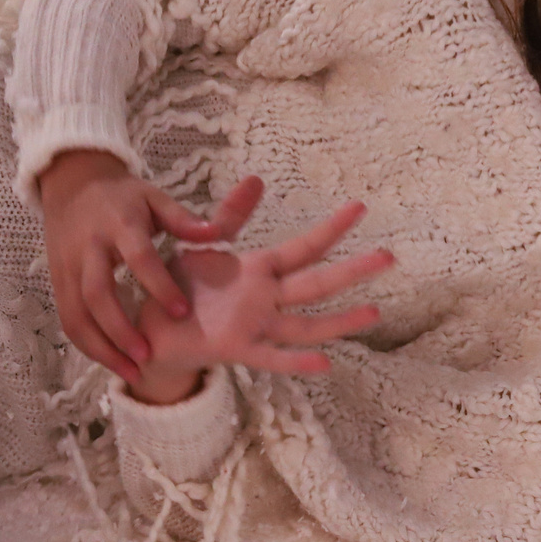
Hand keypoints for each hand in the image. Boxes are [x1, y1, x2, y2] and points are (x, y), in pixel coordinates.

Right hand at [31, 150, 263, 386]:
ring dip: (101, 347)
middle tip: (148, 356)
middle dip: (121, 329)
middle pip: (97, 294)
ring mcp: (68, 267)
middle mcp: (89, 248)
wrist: (72, 183)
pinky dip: (87, 345)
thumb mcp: (154, 198)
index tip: (182, 312)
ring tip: (133, 373)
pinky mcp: (57, 281)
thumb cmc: (123, 196)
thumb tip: (215, 233)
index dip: (159, 285)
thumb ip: (183, 219)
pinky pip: (68, 319)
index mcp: (119, 224)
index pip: (139, 257)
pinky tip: (113, 362)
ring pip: (76, 314)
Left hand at [129, 200, 394, 404]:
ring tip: (374, 313)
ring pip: (306, 324)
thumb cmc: (181, 286)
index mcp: (259, 270)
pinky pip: (271, 357)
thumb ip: (231, 216)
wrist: (151, 327)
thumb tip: (257, 178)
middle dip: (352, 270)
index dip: (331, 228)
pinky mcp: (236, 348)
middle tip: (389, 257)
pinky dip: (296, 362)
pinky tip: (325, 363)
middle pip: (317, 283)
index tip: (360, 207)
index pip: (304, 247)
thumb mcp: (204, 243)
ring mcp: (256, 325)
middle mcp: (266, 298)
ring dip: (340, 320)